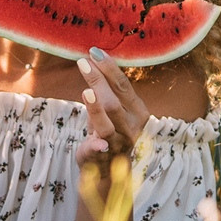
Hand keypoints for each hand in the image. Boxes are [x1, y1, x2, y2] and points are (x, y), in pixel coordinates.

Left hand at [74, 48, 149, 165]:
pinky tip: (96, 142)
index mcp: (138, 112)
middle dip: (99, 80)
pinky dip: (97, 145)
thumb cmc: (108, 130)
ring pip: (107, 124)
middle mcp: (132, 127)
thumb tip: (91, 59)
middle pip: (114, 101)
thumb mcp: (110, 109)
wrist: (108, 168)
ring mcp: (119, 143)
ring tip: (86, 91)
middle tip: (83, 62)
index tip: (94, 52)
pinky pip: (100, 150)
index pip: (124, 86)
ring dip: (96, 108)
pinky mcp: (104, 157)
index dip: (110, 69)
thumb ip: (105, 90)